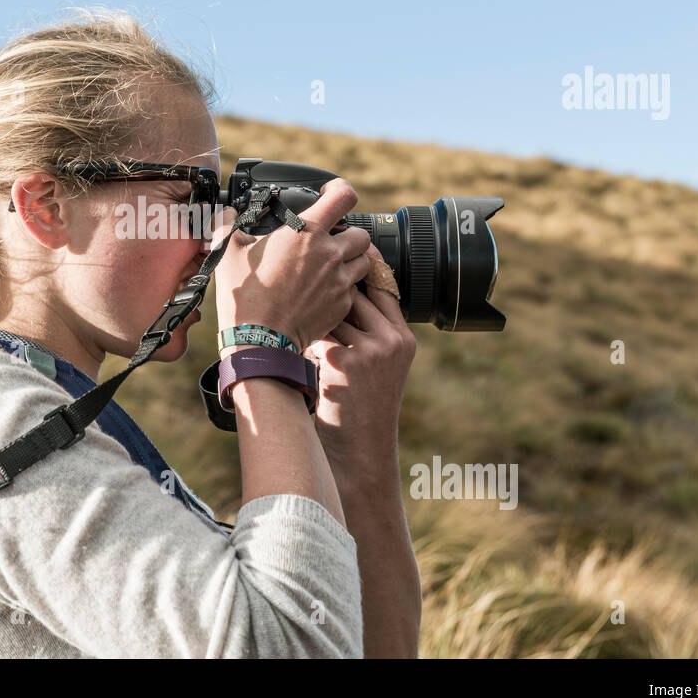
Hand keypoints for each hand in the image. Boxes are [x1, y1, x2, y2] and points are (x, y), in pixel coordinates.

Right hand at [213, 178, 371, 354]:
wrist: (259, 340)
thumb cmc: (245, 295)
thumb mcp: (228, 253)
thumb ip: (228, 225)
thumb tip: (224, 214)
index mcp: (305, 232)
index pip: (343, 196)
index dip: (340, 189)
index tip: (331, 193)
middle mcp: (330, 253)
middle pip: (360, 233)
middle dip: (348, 234)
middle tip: (330, 241)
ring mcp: (340, 281)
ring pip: (363, 261)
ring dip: (351, 260)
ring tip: (330, 267)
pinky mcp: (342, 305)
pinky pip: (354, 290)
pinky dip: (343, 288)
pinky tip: (322, 292)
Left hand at [303, 245, 415, 492]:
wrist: (358, 450)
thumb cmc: (358, 407)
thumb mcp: (376, 368)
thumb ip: (365, 333)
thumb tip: (337, 293)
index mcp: (402, 338)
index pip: (383, 287)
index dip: (362, 266)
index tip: (341, 247)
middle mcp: (391, 341)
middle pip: (354, 294)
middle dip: (327, 291)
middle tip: (301, 282)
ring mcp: (369, 351)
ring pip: (331, 313)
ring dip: (311, 317)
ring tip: (294, 321)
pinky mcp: (343, 362)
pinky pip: (317, 334)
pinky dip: (303, 340)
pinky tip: (294, 350)